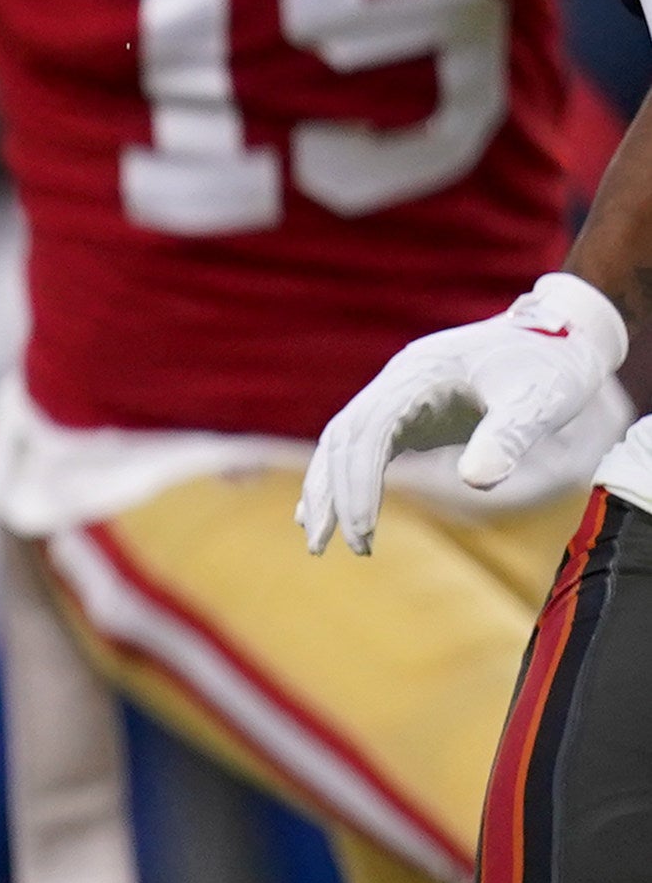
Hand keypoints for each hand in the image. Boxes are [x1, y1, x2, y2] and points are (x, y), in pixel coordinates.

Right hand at [301, 271, 629, 553]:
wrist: (565, 334)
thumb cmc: (553, 366)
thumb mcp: (541, 401)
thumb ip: (509, 438)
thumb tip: (475, 484)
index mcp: (419, 373)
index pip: (367, 431)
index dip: (357, 483)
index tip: (363, 532)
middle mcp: (398, 381)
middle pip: (340, 438)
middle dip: (329, 493)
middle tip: (321, 548)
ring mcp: (399, 394)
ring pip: (341, 442)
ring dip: (327, 490)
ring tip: (318, 541)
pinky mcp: (409, 410)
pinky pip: (362, 446)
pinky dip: (345, 479)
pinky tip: (339, 513)